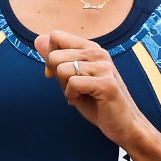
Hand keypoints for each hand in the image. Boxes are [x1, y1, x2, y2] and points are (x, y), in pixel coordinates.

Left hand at [34, 30, 148, 145]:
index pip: (56, 36)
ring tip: (80, 95)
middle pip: (54, 56)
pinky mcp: (106, 83)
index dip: (49, 57)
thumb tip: (38, 39)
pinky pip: (73, 83)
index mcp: (90, 48)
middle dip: (57, 77)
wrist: (123, 124)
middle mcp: (98, 52)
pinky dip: (72, 96)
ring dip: (65, 88)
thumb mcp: (70, 79)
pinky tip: (82, 101)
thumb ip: (55, 60)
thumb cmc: (96, 102)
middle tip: (74, 89)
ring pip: (62, 70)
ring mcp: (104, 67)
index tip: (58, 75)